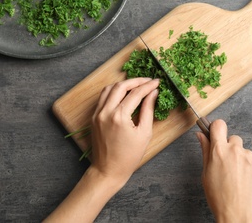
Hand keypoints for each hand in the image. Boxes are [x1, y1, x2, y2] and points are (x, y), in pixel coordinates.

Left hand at [45, 78, 158, 221]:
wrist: (108, 170)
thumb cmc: (129, 156)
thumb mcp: (144, 133)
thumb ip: (148, 110)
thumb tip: (153, 93)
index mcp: (119, 117)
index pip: (136, 94)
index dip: (148, 86)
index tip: (157, 82)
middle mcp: (106, 112)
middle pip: (121, 86)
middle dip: (136, 81)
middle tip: (148, 81)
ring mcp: (97, 114)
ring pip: (109, 88)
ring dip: (123, 84)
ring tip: (137, 85)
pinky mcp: (94, 117)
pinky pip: (103, 97)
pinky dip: (114, 91)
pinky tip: (124, 93)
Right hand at [197, 120, 251, 222]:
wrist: (238, 214)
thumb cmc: (219, 197)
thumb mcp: (206, 173)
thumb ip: (205, 151)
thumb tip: (201, 135)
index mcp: (219, 151)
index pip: (219, 125)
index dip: (217, 128)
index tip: (216, 134)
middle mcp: (235, 150)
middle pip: (233, 139)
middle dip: (229, 148)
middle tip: (226, 164)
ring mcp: (250, 157)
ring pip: (243, 151)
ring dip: (240, 159)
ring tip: (236, 177)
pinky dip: (249, 167)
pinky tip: (244, 180)